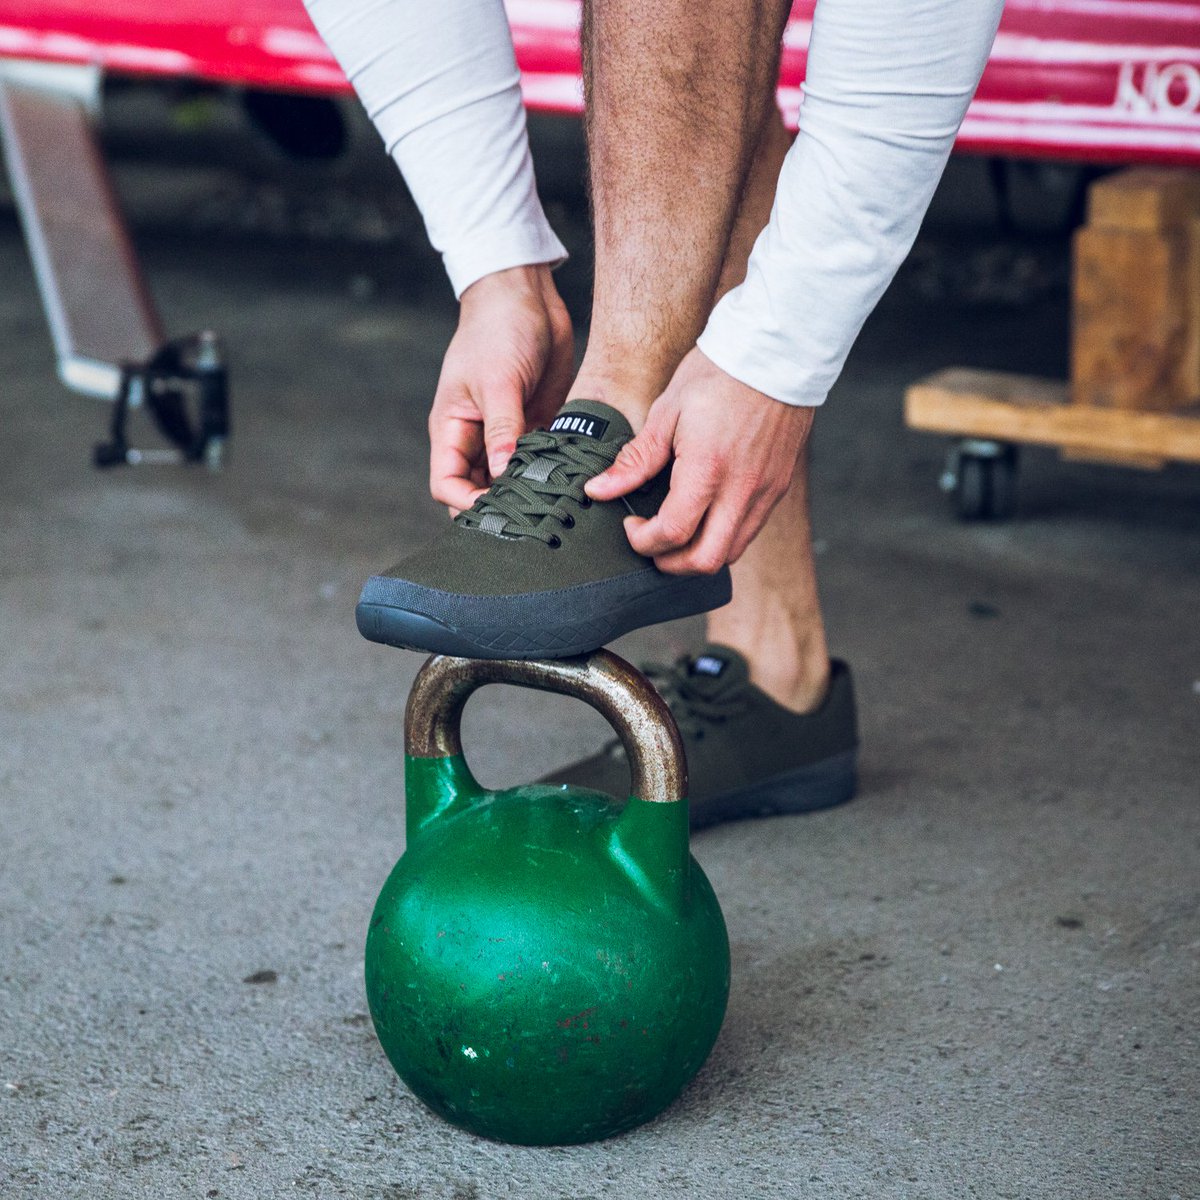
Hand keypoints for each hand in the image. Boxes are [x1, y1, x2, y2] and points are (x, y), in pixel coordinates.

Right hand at [429, 264, 573, 513]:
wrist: (527, 296)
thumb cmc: (498, 329)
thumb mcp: (498, 380)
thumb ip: (502, 429)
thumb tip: (502, 474)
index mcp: (453, 429)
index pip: (446, 484)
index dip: (466, 504)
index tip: (498, 511)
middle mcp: (476, 438)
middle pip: (478, 491)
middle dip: (499, 507)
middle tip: (530, 519)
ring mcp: (507, 436)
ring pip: (510, 482)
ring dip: (527, 493)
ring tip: (552, 506)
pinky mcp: (536, 427)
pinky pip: (538, 463)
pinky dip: (549, 476)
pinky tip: (567, 484)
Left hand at [585, 347, 812, 573]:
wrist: (778, 351)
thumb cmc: (718, 374)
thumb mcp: (667, 411)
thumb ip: (635, 460)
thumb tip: (597, 490)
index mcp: (708, 470)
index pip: (673, 534)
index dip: (643, 541)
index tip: (630, 525)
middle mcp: (742, 490)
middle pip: (706, 561)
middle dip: (670, 563)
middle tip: (649, 542)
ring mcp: (765, 492)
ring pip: (731, 552)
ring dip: (698, 554)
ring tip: (675, 531)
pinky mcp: (778, 488)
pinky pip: (749, 531)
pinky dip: (722, 537)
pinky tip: (703, 514)